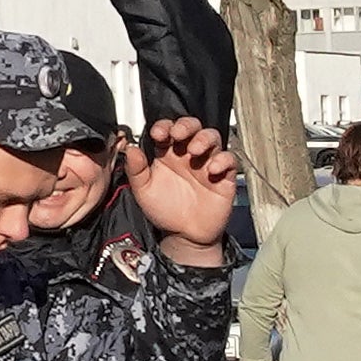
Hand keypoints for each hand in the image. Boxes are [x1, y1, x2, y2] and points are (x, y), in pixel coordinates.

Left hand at [126, 117, 237, 257]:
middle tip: (178, 134)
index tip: (158, 133)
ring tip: (194, 150)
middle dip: (186, 125)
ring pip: (212, 137)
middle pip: (192, 127)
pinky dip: (223, 160)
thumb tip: (131, 148)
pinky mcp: (224, 176)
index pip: (168, 129)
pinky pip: (230, 160)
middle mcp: (188, 154)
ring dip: (204, 138)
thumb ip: (136, 170)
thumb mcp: (143, 190)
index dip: (164, 126)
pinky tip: (212, 169)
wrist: (184, 234)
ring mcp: (206, 163)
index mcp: (167, 153)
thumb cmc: (164, 210)